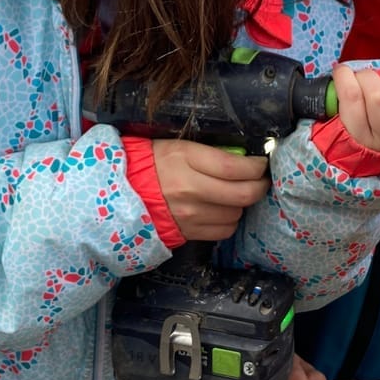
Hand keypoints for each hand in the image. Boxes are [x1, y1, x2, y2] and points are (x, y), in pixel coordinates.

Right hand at [150, 140, 269, 241]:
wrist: (120, 192)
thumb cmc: (151, 165)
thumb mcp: (179, 147)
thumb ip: (211, 154)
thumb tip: (243, 160)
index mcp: (186, 159)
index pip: (234, 168)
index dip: (256, 166)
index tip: (260, 163)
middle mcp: (190, 189)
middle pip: (242, 194)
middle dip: (259, 187)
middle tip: (260, 180)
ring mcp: (190, 214)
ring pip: (236, 213)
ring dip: (241, 204)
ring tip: (235, 195)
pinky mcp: (189, 232)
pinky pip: (223, 230)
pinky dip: (228, 221)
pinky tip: (222, 211)